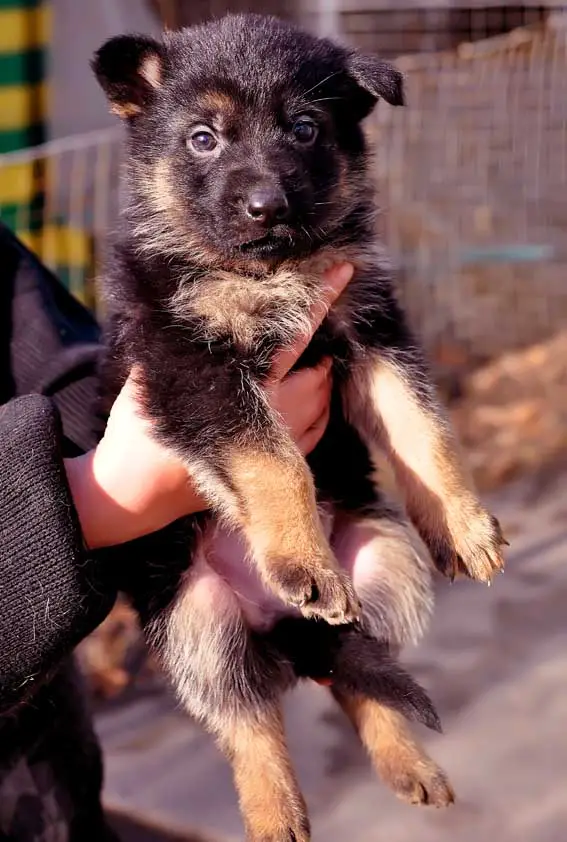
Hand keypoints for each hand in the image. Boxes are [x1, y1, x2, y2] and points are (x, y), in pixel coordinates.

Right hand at [65, 262, 353, 548]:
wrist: (135, 493)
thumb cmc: (139, 430)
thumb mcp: (153, 375)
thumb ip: (182, 342)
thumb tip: (194, 304)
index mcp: (239, 389)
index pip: (293, 337)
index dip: (319, 302)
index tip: (344, 271)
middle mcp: (267, 419)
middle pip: (318, 375)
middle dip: (322, 350)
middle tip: (317, 327)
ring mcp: (275, 448)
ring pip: (321, 406)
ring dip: (323, 380)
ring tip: (314, 360)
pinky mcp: (273, 469)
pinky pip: (315, 435)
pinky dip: (321, 412)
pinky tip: (314, 399)